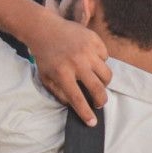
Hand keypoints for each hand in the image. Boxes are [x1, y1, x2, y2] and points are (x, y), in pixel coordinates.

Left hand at [30, 10, 112, 124]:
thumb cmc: (45, 56)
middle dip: (101, 100)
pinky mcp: (94, 40)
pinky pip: (105, 57)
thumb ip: (59, 93)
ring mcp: (87, 51)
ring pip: (106, 74)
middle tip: (99, 103)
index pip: (77, 98)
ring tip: (96, 82)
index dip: (86, 113)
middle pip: (98, 88)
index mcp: (62, 73)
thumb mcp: (45, 77)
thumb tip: (75, 105)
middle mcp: (77, 63)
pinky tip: (91, 60)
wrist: (44, 30)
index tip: (92, 123)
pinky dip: (100, 62)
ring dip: (104, 82)